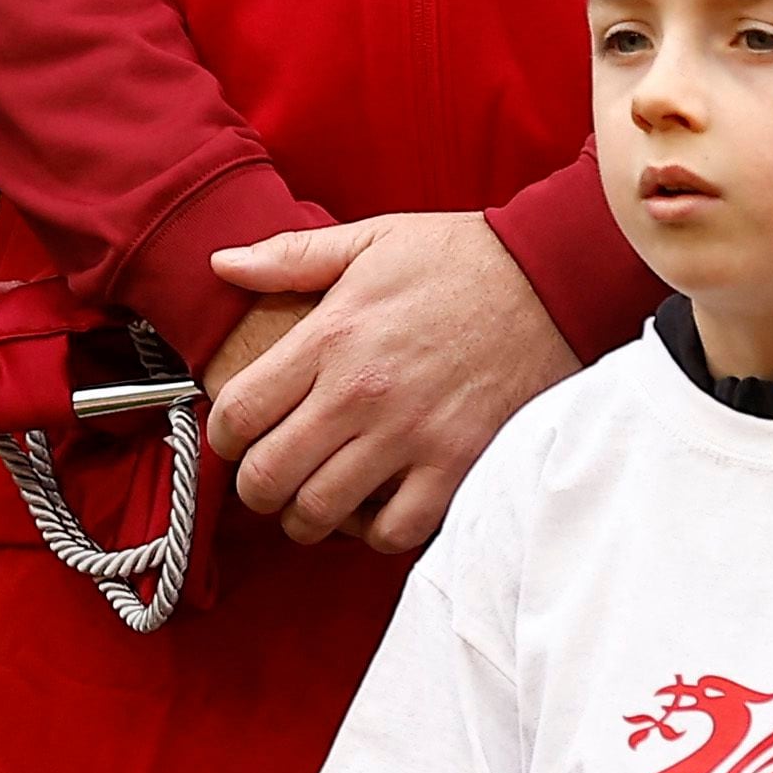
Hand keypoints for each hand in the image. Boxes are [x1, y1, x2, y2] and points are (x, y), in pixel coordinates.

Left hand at [200, 213, 573, 554]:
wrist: (549, 282)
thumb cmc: (459, 260)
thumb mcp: (368, 240)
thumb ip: (289, 257)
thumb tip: (222, 263)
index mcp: (331, 337)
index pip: (241, 411)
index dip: (222, 435)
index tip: (234, 435)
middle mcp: (362, 393)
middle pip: (270, 474)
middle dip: (254, 487)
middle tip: (265, 478)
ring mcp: (411, 436)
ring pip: (322, 511)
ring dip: (304, 516)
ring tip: (310, 500)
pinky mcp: (458, 466)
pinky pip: (395, 530)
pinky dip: (373, 532)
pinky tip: (371, 509)